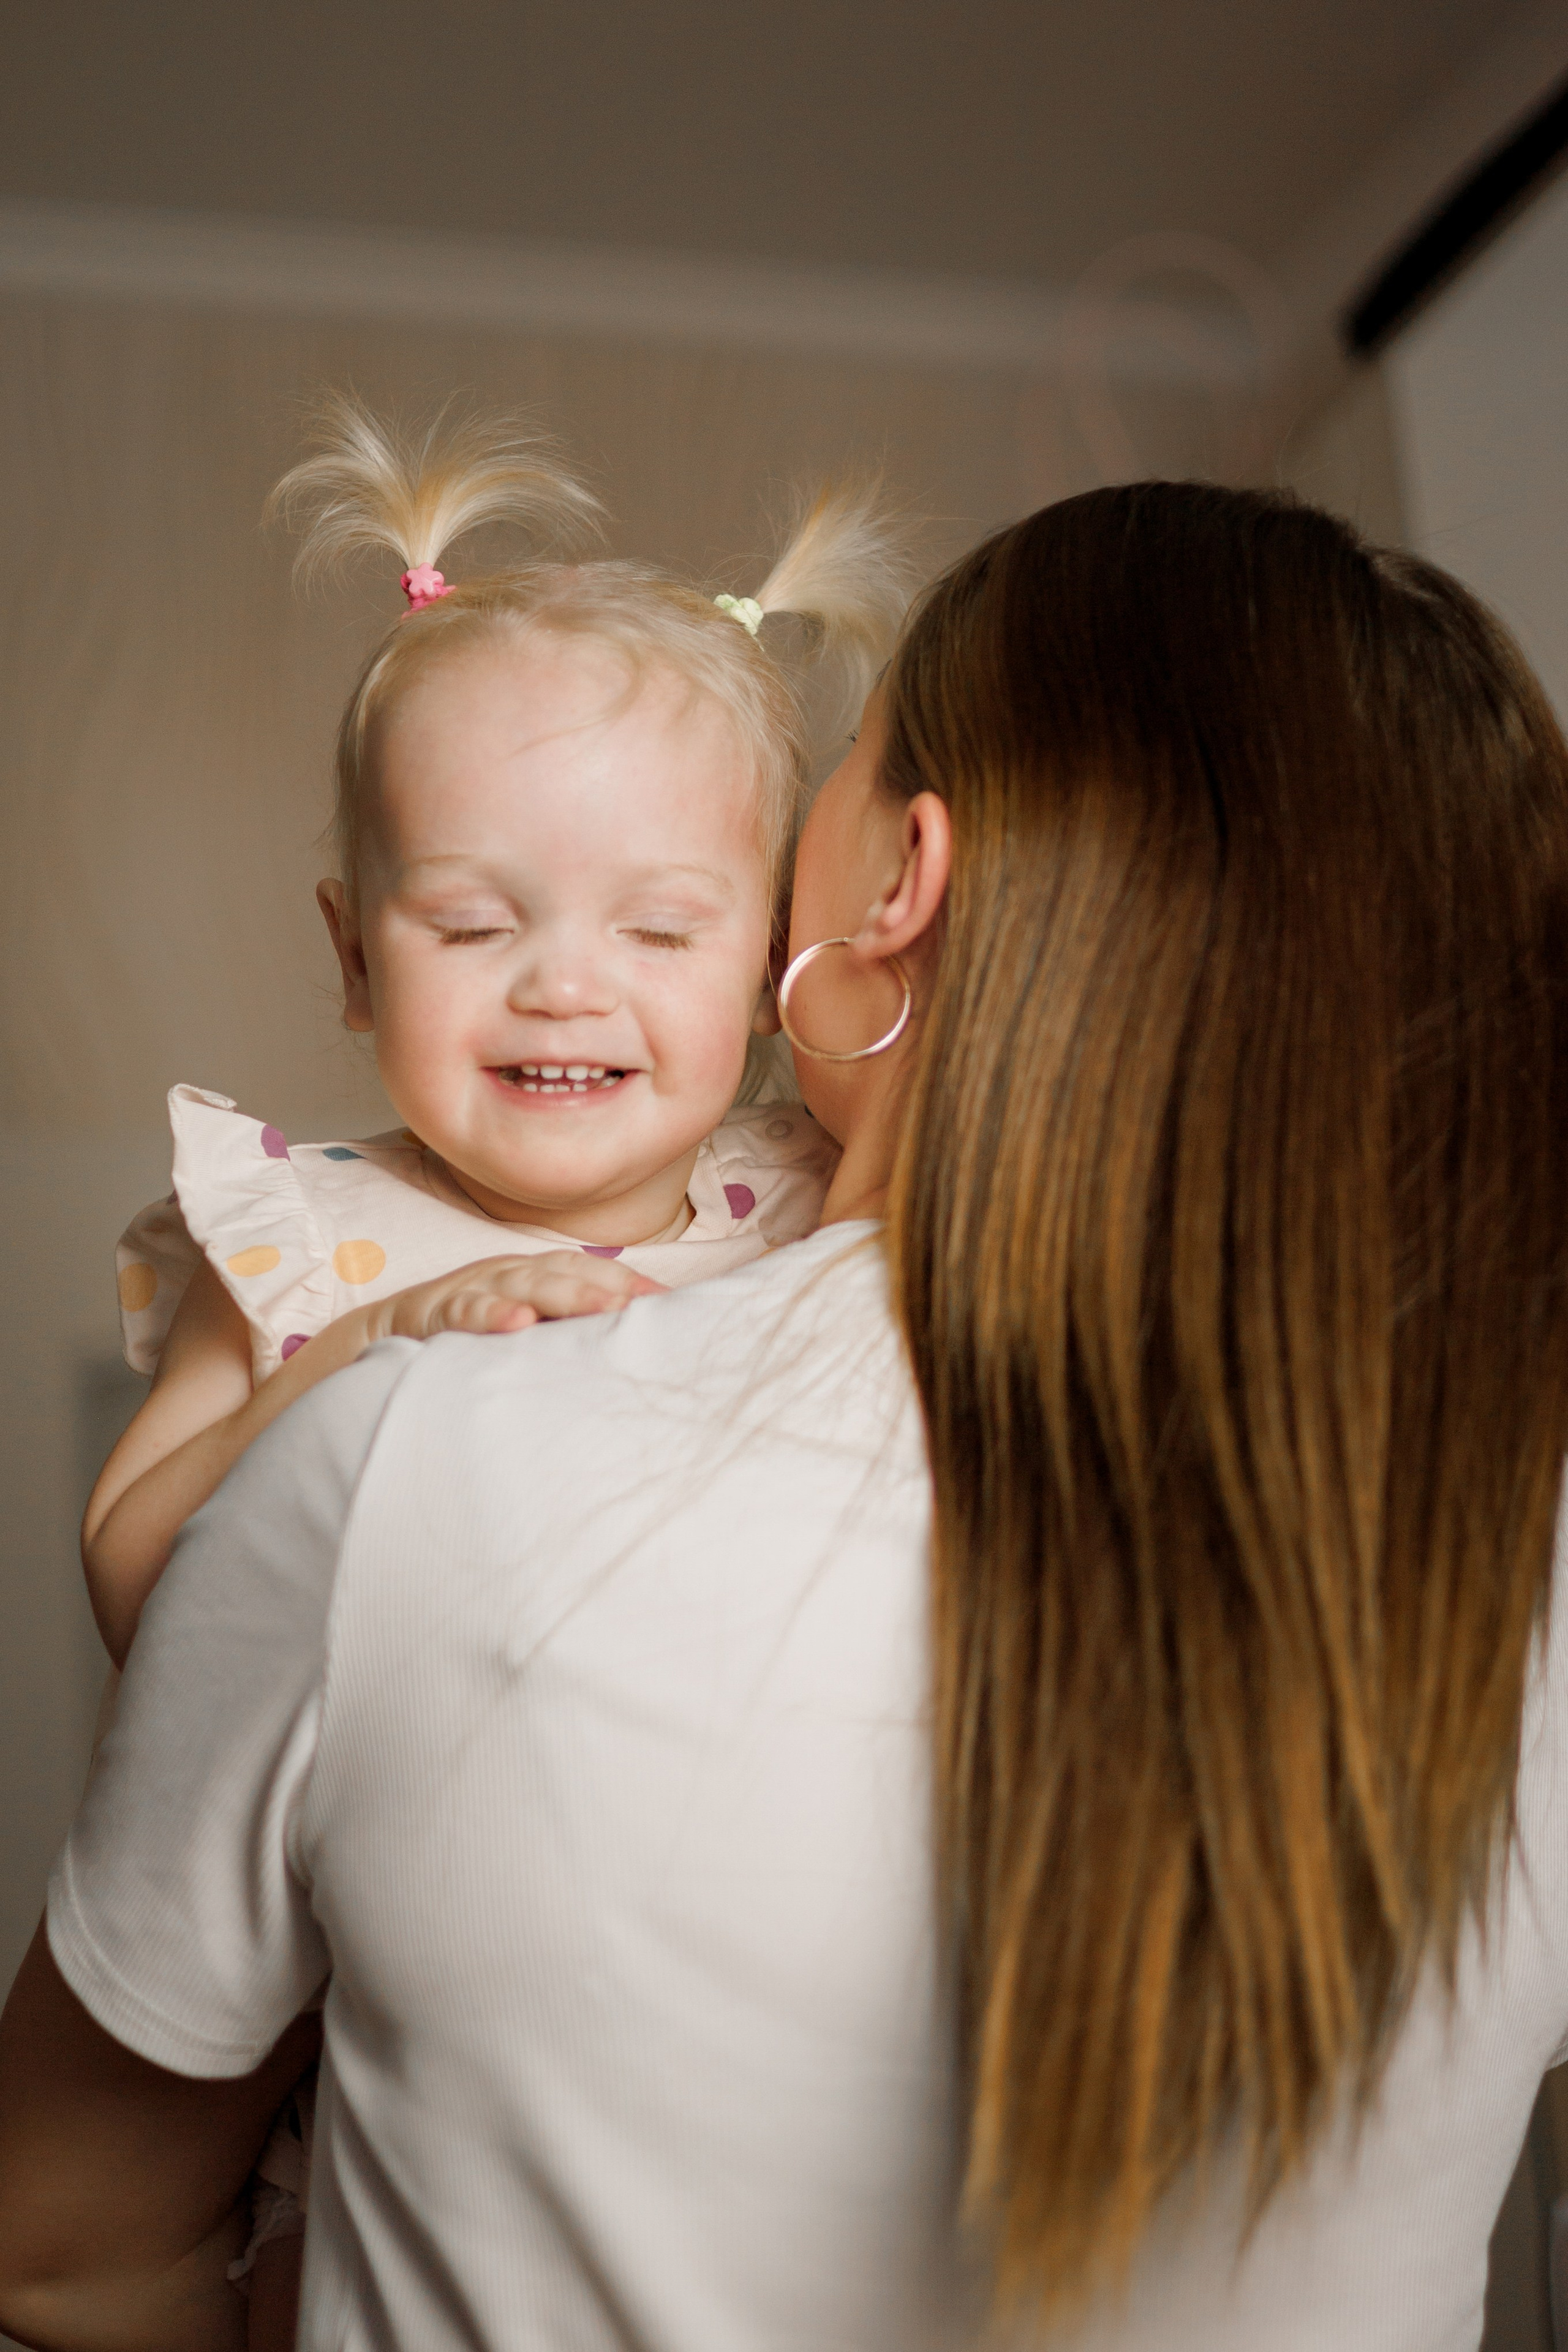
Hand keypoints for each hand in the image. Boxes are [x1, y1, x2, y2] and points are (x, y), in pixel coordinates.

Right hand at [362, 1252, 665, 1342]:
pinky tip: (517, 1324)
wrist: (382, 1332)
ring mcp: (472, 1288)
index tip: (673, 1302)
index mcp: (534, 1275)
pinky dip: (491, 1314)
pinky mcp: (434, 1312)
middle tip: (648, 1304)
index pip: (590, 1270)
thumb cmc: (468, 1333)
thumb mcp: (522, 1325)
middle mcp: (508, 1274)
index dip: (630, 1281)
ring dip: (566, 1295)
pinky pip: (464, 1310)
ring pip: (523, 1284)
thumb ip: (565, 1328)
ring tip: (606, 1308)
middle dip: (608, 1286)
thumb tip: (632, 1345)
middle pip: (564, 1273)